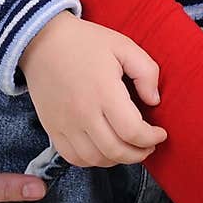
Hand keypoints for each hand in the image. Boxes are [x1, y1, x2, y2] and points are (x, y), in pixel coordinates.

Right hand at [21, 13, 167, 167]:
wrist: (42, 41)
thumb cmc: (85, 42)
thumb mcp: (123, 45)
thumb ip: (146, 71)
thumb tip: (154, 100)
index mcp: (104, 91)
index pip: (132, 131)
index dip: (151, 138)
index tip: (161, 134)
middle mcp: (83, 113)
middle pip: (116, 151)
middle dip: (139, 153)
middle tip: (149, 145)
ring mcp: (65, 124)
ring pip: (96, 159)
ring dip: (117, 159)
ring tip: (128, 147)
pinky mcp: (52, 129)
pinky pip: (74, 158)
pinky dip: (92, 160)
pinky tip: (103, 149)